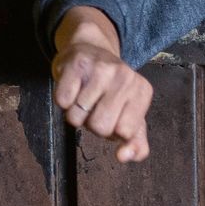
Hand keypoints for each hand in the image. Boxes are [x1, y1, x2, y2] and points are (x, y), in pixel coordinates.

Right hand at [49, 6, 154, 163]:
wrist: (89, 49)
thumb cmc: (110, 90)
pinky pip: (62, 102)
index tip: (113, 114)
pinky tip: (72, 88)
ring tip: (83, 97)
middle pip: (100, 127)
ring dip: (75, 114)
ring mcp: (100, 69)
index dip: (113, 130)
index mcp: (142, 91)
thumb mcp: (130, 115)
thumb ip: (136, 143)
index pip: (124, 133)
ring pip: (77, 117)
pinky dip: (63, 101)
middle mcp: (125, 76)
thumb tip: (124, 156)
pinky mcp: (76, 65)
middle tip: (95, 107)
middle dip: (92, 124)